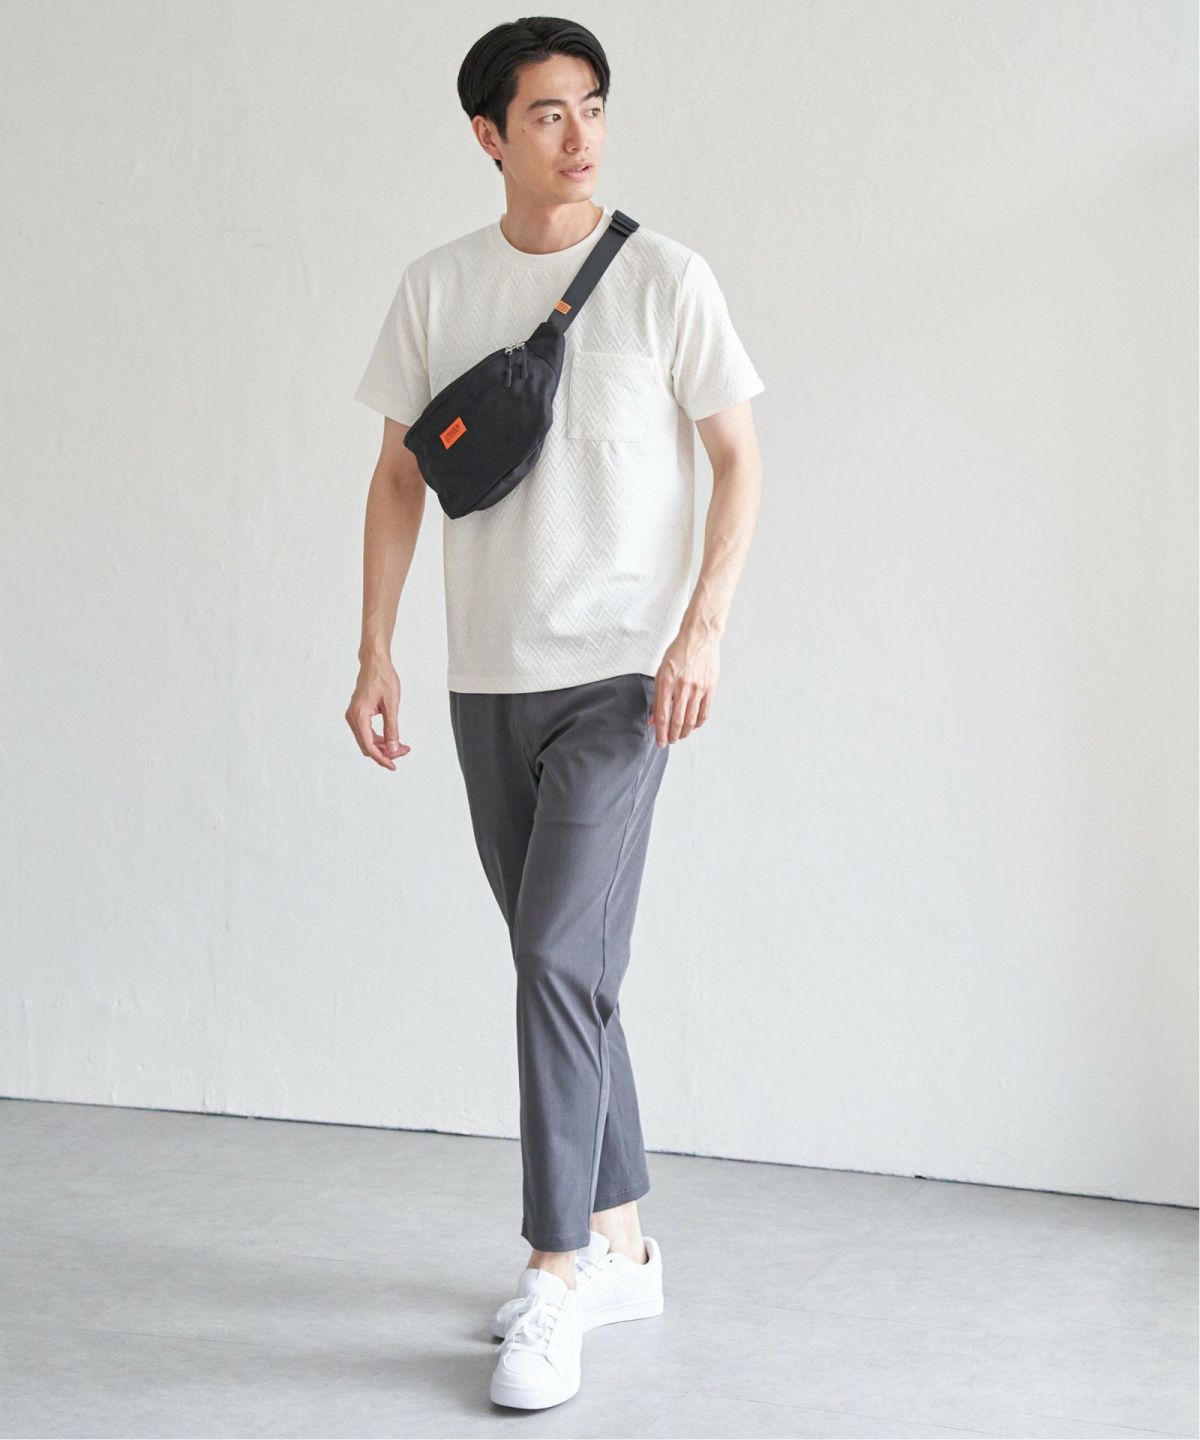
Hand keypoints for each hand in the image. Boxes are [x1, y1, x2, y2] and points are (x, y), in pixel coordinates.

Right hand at [345, 658, 410, 769]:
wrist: (375, 663)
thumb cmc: (383, 678)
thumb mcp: (392, 704)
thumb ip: (392, 728)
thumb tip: (394, 748)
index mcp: (359, 715)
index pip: (369, 745)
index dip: (382, 758)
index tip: (393, 765)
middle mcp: (353, 718)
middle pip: (367, 746)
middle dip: (385, 752)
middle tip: (404, 751)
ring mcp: (354, 716)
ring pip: (367, 741)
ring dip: (383, 746)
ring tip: (401, 746)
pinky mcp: (357, 714)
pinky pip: (366, 733)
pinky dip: (379, 738)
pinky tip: (392, 738)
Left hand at [648, 631, 718, 746]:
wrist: (700, 637)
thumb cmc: (679, 652)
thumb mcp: (661, 671)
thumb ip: (658, 696)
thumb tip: (654, 718)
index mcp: (667, 682)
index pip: (663, 715)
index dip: (661, 733)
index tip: (660, 742)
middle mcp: (682, 687)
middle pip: (677, 721)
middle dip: (672, 736)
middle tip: (669, 742)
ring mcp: (698, 688)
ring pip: (690, 720)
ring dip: (684, 732)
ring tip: (679, 736)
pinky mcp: (710, 688)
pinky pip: (704, 713)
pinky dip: (697, 723)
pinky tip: (692, 726)